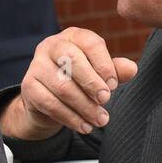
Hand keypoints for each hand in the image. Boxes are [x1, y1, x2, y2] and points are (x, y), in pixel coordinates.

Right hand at [0, 27, 138, 140]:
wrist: (48, 98)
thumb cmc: (80, 79)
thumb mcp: (99, 72)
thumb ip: (115, 69)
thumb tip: (132, 69)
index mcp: (73, 36)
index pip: (90, 43)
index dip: (104, 64)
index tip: (114, 85)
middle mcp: (52, 46)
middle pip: (72, 60)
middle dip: (92, 83)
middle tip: (106, 100)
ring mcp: (37, 65)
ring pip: (62, 86)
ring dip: (84, 106)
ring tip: (101, 119)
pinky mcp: (29, 86)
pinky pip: (51, 104)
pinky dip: (71, 118)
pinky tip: (85, 126)